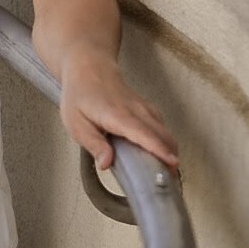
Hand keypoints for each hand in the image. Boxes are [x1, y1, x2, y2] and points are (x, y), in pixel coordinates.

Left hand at [59, 46, 178, 172]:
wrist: (89, 66)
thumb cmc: (80, 95)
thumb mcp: (76, 123)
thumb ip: (93, 144)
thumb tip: (107, 164)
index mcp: (117, 115)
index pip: (143, 134)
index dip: (159, 149)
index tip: (172, 163)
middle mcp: (135, 110)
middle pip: (161, 134)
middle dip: (171, 156)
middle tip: (168, 181)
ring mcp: (143, 107)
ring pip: (164, 130)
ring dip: (170, 150)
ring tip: (167, 174)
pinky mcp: (146, 108)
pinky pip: (161, 125)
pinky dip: (166, 141)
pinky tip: (162, 155)